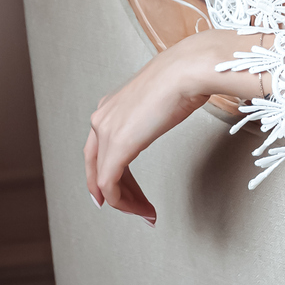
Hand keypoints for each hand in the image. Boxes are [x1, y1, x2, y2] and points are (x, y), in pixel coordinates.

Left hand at [84, 27, 270, 223]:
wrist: (187, 71)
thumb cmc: (184, 77)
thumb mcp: (160, 98)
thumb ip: (152, 112)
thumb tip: (166, 113)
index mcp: (110, 106)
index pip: (100, 149)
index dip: (112, 175)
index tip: (127, 193)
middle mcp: (101, 118)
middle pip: (97, 167)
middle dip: (116, 193)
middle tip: (136, 208)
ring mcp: (106, 132)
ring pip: (102, 180)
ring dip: (124, 201)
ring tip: (145, 213)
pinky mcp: (117, 146)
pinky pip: (110, 184)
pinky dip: (123, 202)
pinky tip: (141, 209)